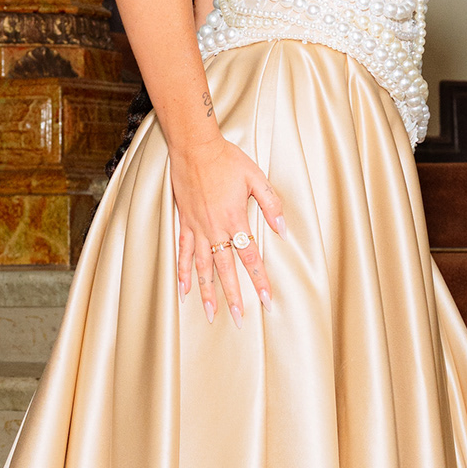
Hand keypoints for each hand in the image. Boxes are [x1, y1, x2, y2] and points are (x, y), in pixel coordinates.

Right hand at [169, 128, 283, 322]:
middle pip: (225, 269)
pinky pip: (184, 253)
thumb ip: (271, 203)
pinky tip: (184, 289)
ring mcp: (197, 227)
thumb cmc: (226, 159)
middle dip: (233, 296)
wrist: (194, 147)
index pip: (250, 256)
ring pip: (203, 267)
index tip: (266, 300)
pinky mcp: (185, 223)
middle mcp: (214, 228)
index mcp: (234, 218)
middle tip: (239, 320)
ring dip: (206, 292)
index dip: (259, 280)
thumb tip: (282, 229)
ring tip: (209, 314)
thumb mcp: (256, 177)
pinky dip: (184, 272)